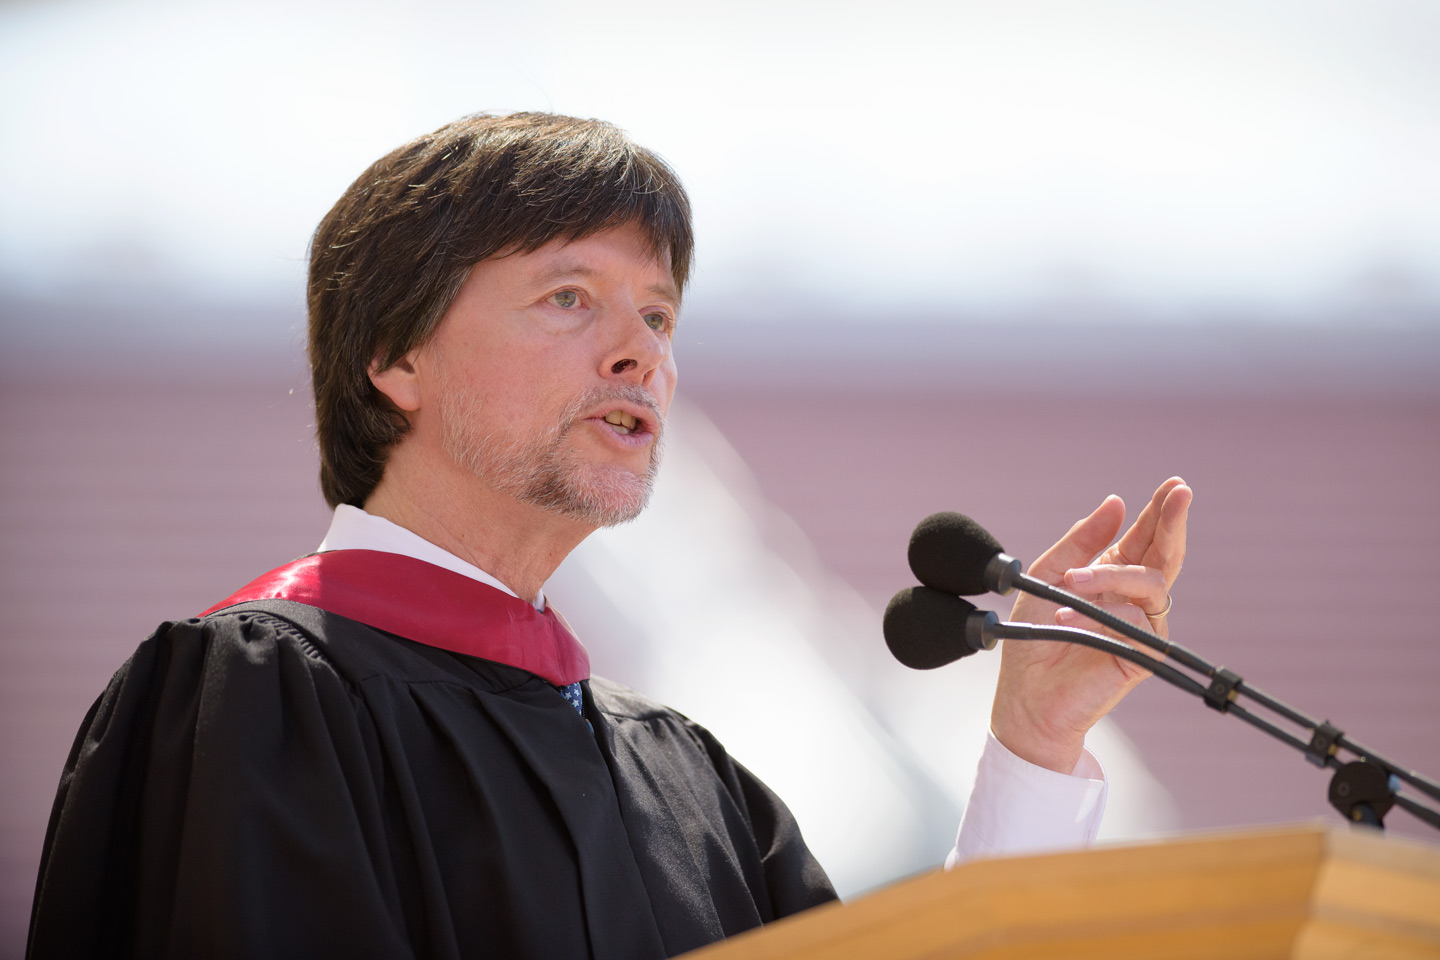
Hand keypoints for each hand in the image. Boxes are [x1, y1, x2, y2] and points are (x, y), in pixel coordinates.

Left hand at [989, 477, 1191, 772]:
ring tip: (1072, 582)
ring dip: (1111, 576)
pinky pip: (1133, 620)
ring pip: (1151, 583)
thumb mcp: (1047, 575)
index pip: (1144, 538)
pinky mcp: (1142, 654)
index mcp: (1112, 576)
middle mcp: (1133, 598)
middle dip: (1172, 521)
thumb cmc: (1034, 637)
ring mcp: (1141, 626)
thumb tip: (1116, 502)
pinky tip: (1067, 617)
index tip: (1174, 485)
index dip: (1160, 512)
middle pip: (1165, 554)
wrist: (1026, 695)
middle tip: (1179, 493)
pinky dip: (1098, 614)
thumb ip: (1080, 540)